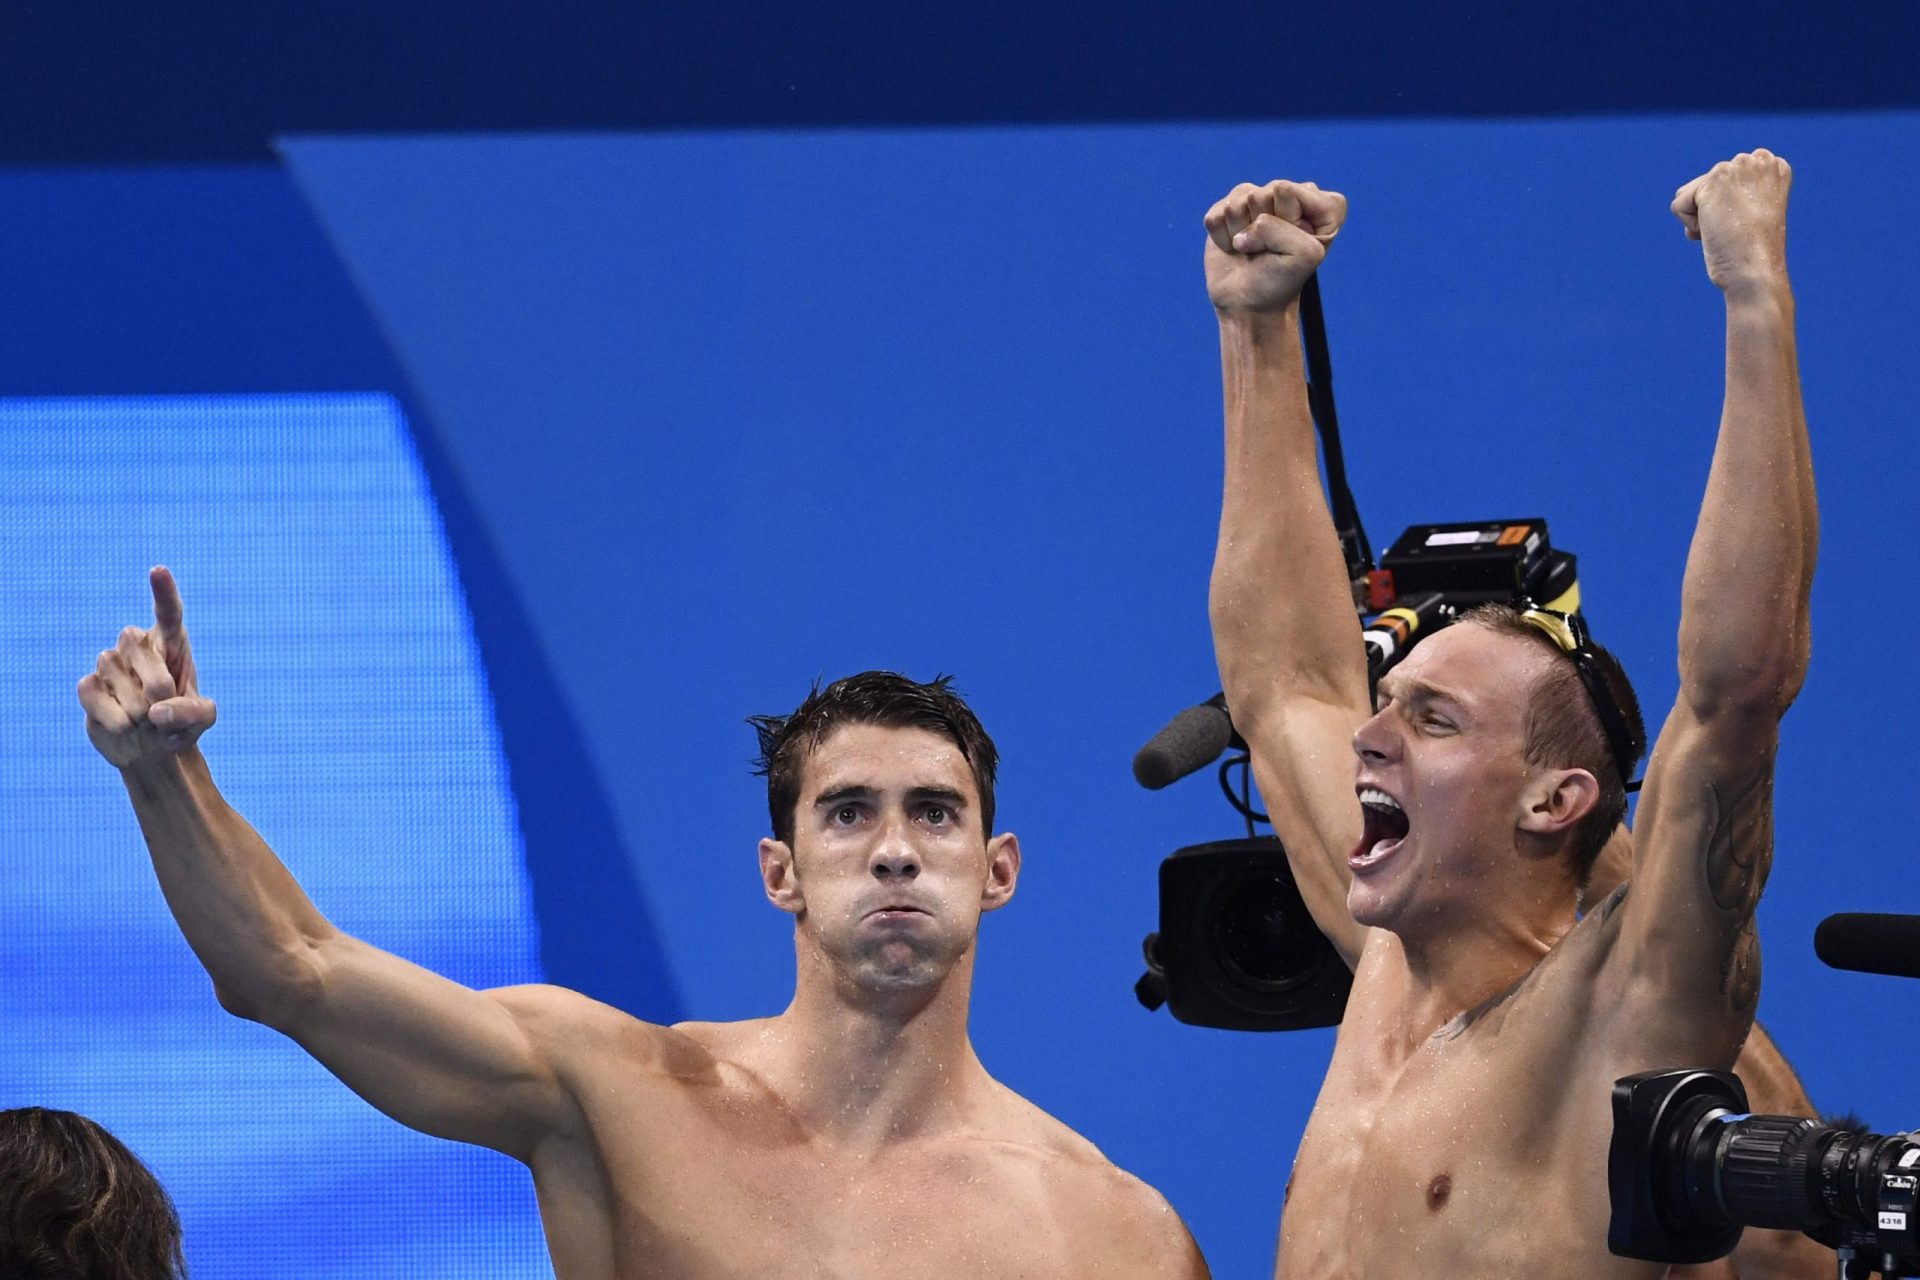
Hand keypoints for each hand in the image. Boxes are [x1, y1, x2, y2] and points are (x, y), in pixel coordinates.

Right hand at [78, 567, 216, 768]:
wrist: (149, 751)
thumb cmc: (180, 725)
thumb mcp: (202, 720)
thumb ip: (194, 713)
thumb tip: (158, 711)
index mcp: (171, 643)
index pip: (168, 612)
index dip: (163, 592)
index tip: (158, 570)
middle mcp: (137, 646)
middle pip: (140, 650)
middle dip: (157, 687)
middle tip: (163, 711)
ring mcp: (110, 663)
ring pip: (118, 677)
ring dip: (138, 710)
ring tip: (145, 721)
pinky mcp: (88, 685)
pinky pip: (93, 694)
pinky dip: (114, 719)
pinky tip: (124, 726)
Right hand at [1204, 180, 1346, 313]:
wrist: (1248, 306)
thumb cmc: (1281, 282)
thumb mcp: (1302, 255)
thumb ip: (1280, 226)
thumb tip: (1240, 226)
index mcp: (1321, 206)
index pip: (1286, 189)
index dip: (1284, 221)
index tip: (1291, 246)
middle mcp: (1291, 197)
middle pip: (1262, 194)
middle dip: (1262, 227)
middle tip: (1269, 251)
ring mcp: (1257, 202)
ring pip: (1237, 202)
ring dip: (1240, 234)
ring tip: (1251, 251)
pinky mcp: (1227, 212)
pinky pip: (1217, 214)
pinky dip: (1222, 237)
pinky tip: (1234, 249)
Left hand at [1671, 150, 1791, 293]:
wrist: (1756, 270)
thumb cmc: (1753, 252)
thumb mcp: (1750, 215)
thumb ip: (1731, 196)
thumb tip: (1692, 200)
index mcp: (1772, 166)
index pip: (1725, 179)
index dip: (1727, 208)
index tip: (1748, 222)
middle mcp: (1757, 160)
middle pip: (1705, 185)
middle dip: (1711, 211)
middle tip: (1737, 229)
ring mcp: (1736, 168)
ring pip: (1690, 194)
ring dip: (1700, 219)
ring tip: (1726, 230)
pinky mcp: (1713, 181)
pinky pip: (1679, 205)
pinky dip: (1690, 225)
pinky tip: (1714, 231)